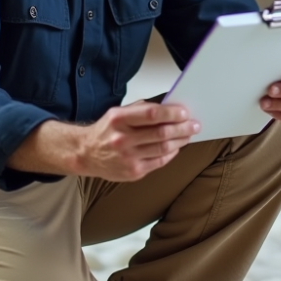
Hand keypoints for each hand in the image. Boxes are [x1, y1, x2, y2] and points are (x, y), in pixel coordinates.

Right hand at [74, 101, 200, 181]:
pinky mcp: (133, 172)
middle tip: (194, 125)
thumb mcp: (118, 113)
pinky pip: (160, 162)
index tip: (184, 112)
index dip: (172, 113)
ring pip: (163, 149)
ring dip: (181, 141)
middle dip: (182, 128)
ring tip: (188, 135)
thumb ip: (142, 110)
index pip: (152, 115)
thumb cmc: (106, 131)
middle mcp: (123, 139)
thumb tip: (170, 108)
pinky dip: (171, 153)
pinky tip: (176, 147)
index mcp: (119, 119)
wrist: (85, 154)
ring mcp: (128, 157)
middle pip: (161, 133)